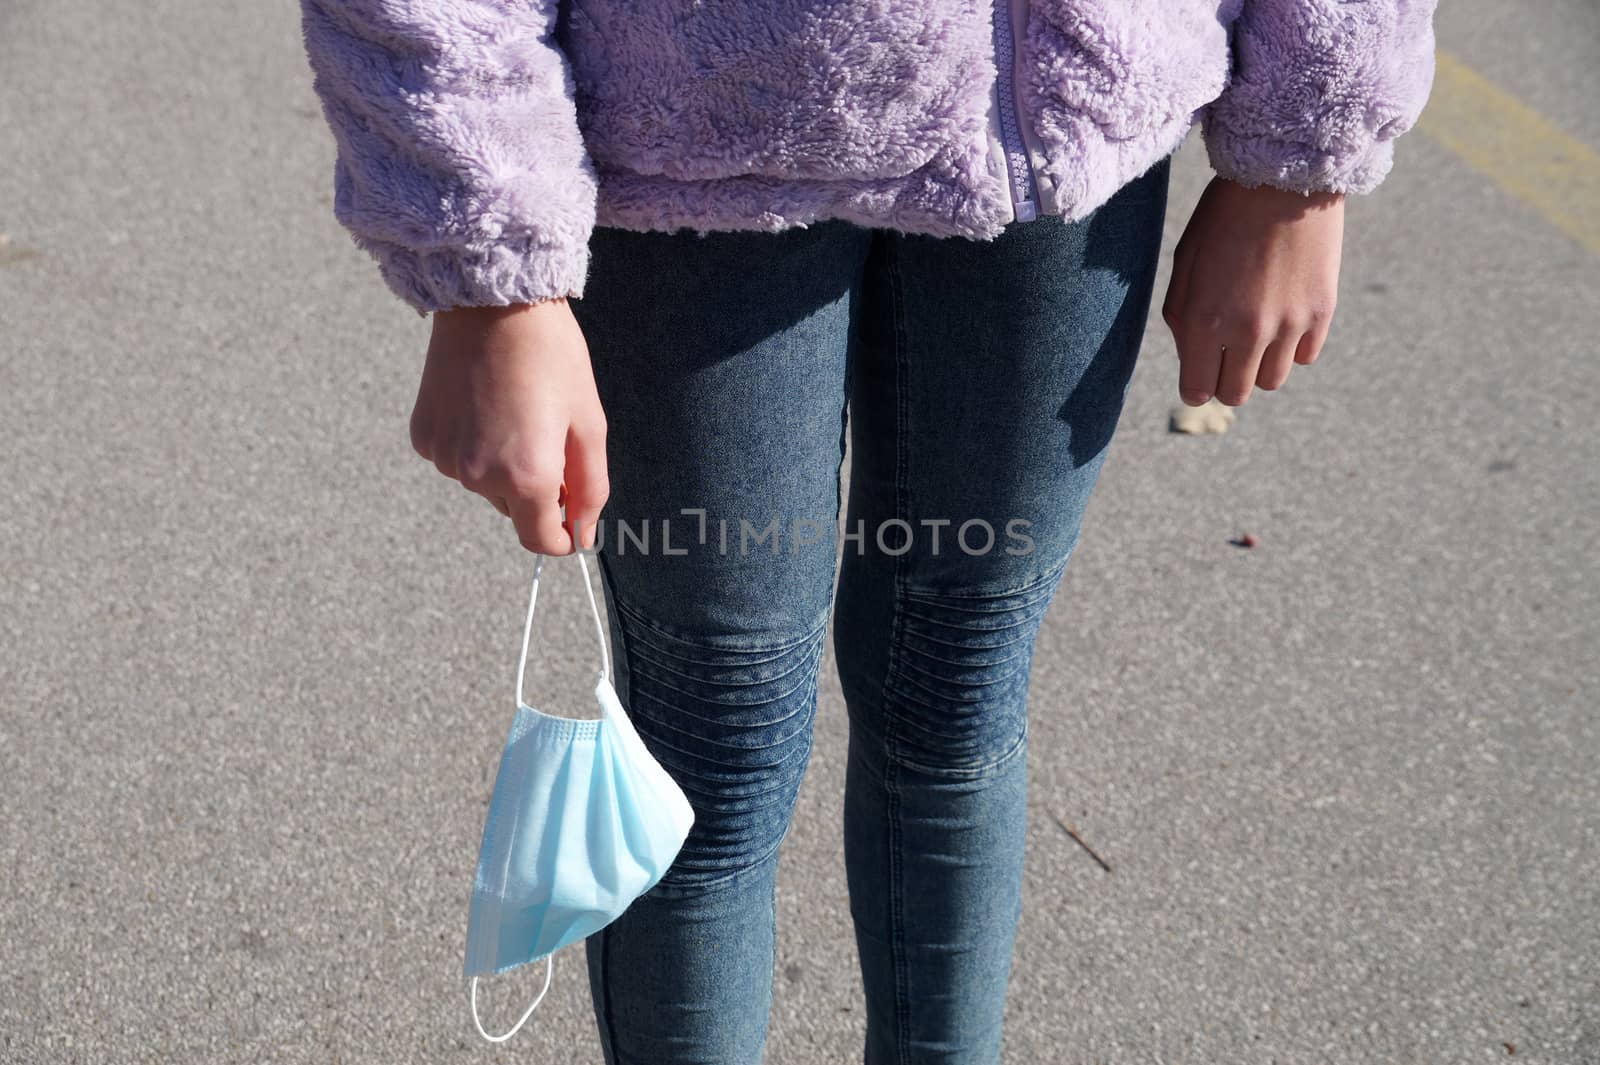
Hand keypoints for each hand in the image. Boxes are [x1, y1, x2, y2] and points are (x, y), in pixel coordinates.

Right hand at [409, 299, 607, 553]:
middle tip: (549, 433)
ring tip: (515, 410)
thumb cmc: (551, 357)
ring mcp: (446, 459)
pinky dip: (475, 445)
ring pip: (485, 484)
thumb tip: (585, 535)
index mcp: (527, 478)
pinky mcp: (424, 437)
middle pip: (515, 510)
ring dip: (504, 465)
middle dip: (537, 488)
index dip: (563, 535)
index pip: (542, 542)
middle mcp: (479, 478)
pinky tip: (484, 404)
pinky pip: (458, 459)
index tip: (573, 517)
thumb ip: (591, 488)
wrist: (492, 302)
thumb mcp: (589, 423)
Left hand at [1162, 176, 1343, 405]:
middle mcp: (1246, 331)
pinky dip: (1292, 347)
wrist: (1283, 178)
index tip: (1198, 374)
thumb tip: (1193, 360)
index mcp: (1203, 320)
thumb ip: (1183, 319)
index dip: (1194, 386)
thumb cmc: (1223, 218)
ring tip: (1255, 334)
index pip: (1197, 390)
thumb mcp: (1186, 265)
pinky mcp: (1322, 313)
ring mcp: (1288, 325)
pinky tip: (1284, 317)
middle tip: (1224, 357)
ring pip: (1271, 381)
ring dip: (1259, 366)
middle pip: (1235, 394)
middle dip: (1225, 382)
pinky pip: (1304, 357)